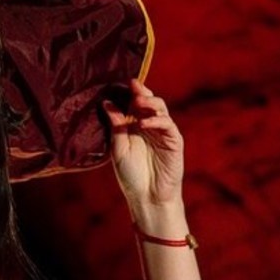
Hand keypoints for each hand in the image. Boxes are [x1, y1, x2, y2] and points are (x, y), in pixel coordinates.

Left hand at [102, 77, 184, 212]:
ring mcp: (163, 132)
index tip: (123, 83)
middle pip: (149, 102)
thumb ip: (115, 126)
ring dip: (150, 102)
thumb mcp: (118, 148)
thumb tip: (106, 103)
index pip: (134, 104)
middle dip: (142, 92)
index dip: (131, 93)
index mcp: (135, 126)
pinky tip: (143, 124)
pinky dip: (156, 121)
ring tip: (137, 102)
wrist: (147, 197)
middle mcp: (150, 126)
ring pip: (161, 109)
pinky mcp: (174, 141)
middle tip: (133, 86)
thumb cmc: (131, 175)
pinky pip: (168, 125)